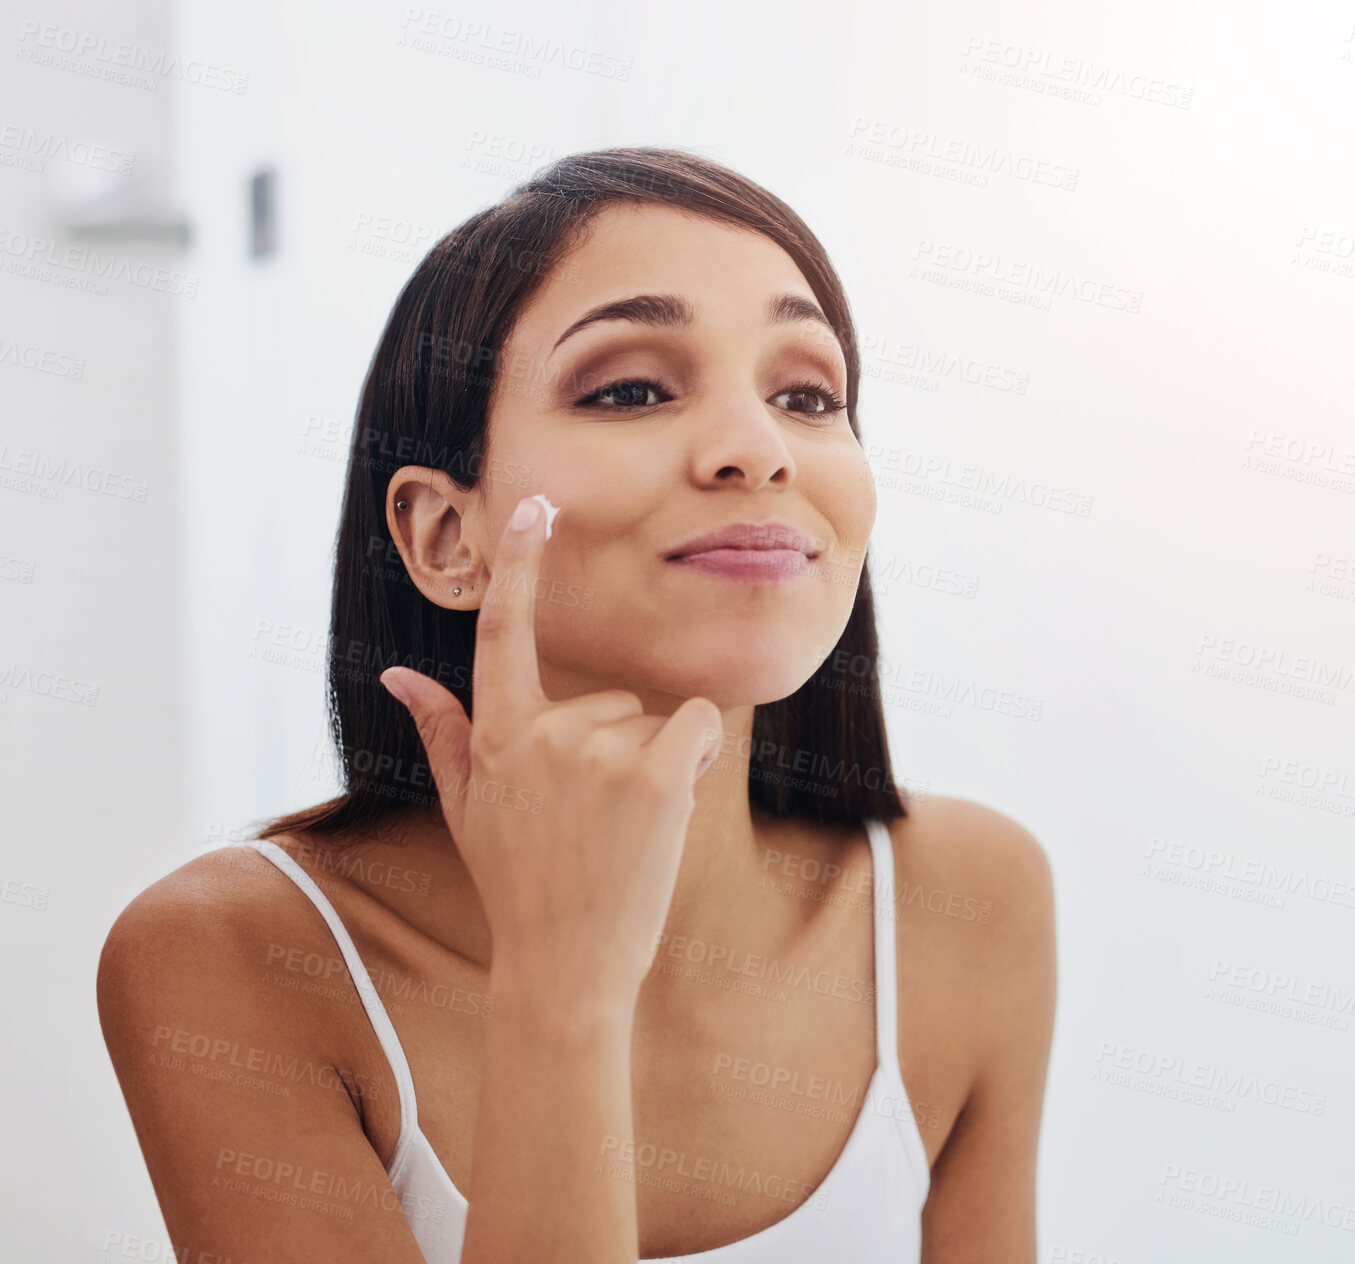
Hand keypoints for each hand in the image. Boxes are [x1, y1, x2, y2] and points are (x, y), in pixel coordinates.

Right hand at [379, 495, 723, 1008]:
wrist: (564, 969)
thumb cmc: (520, 887)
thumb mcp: (468, 809)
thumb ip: (443, 732)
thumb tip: (400, 675)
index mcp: (498, 735)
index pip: (503, 631)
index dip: (522, 563)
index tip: (536, 506)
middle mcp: (543, 733)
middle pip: (610, 698)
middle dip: (619, 749)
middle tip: (597, 822)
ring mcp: (598, 752)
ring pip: (656, 721)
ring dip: (657, 765)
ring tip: (623, 832)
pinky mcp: (653, 775)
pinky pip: (698, 726)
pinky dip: (697, 755)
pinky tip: (669, 808)